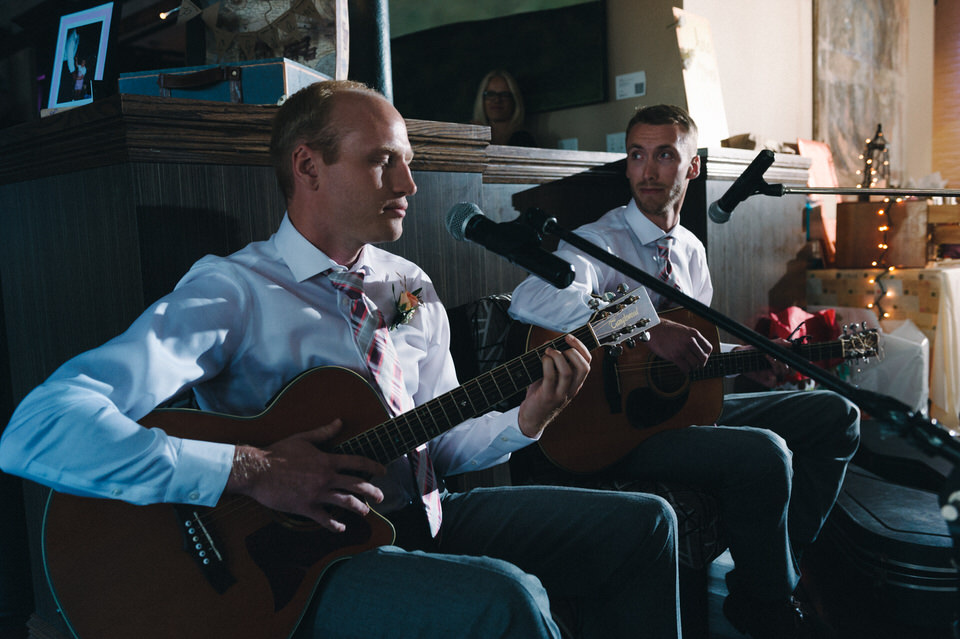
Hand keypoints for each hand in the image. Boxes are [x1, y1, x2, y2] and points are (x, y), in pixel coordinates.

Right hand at [224, 419, 385, 532]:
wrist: (257, 470)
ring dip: (359, 508)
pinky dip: (335, 525)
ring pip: (346, 503)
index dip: (374, 466)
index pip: (357, 462)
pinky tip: (341, 528)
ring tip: (365, 512)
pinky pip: (325, 519)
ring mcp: (317, 493)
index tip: (383, 471)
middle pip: (358, 485)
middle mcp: (326, 477)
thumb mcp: (303, 438)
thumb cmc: (278, 452)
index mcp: (327, 460)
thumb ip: (324, 432)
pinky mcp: (306, 507)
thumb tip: (339, 422)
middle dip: (373, 492)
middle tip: (381, 498)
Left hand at [518, 333, 591, 437]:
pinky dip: (547, 364)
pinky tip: (542, 359)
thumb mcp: (550, 379)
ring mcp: (560, 394)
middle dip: (573, 350)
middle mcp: (571, 389)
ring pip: (568, 372)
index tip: (570, 338)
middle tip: (560, 345)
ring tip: (549, 351)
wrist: (531, 419)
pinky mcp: (547, 396)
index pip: (587, 364)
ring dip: (558, 356)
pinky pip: (550, 377)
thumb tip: (549, 343)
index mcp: (575, 383)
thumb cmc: (540, 395)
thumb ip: (552, 362)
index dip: (581, 348)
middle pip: (583, 367)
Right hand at [646, 318, 711, 371]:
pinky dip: (685, 371)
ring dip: (692, 367)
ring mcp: (682, 349)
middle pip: (703, 358)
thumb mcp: (683, 330)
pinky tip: (683, 369)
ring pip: (695, 364)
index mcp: (694, 333)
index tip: (701, 356)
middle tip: (696, 364)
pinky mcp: (674, 356)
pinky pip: (685, 368)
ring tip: (688, 365)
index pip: (708, 348)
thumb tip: (697, 350)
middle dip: (700, 363)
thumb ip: (691, 338)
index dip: (706, 354)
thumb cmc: (666, 329)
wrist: (653, 329)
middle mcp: (690, 341)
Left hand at [735, 338, 791, 387]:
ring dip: (777, 367)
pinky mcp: (764, 380)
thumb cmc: (753, 349)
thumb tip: (790, 344)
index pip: (792, 363)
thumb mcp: (765, 344)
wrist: (740, 355)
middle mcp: (776, 368)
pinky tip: (770, 375)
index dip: (793, 361)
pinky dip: (773, 380)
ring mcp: (771, 374)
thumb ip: (778, 343)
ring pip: (782, 375)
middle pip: (788, 370)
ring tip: (767, 357)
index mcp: (779, 360)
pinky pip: (773, 384)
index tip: (787, 354)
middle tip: (773, 355)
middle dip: (782, 363)